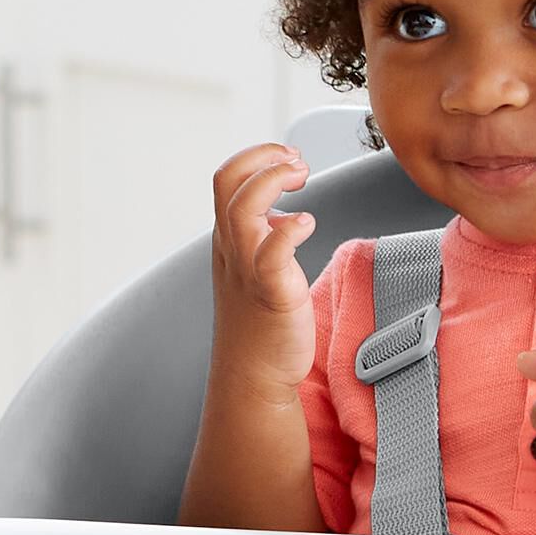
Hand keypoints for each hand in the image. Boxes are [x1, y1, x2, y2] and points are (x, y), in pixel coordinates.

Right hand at [210, 142, 315, 393]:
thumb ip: (266, 239)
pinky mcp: (271, 294)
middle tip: (298, 162)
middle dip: (263, 158)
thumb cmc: (261, 324)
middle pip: (227, 182)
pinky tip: (307, 223)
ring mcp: (248, 271)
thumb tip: (286, 216)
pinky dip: (289, 230)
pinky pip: (272, 253)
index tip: (289, 159)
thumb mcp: (257, 270)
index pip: (227, 179)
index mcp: (229, 239)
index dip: (257, 157)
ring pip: (242, 208)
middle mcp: (232, 249)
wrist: (253, 377)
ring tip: (302, 178)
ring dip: (273, 181)